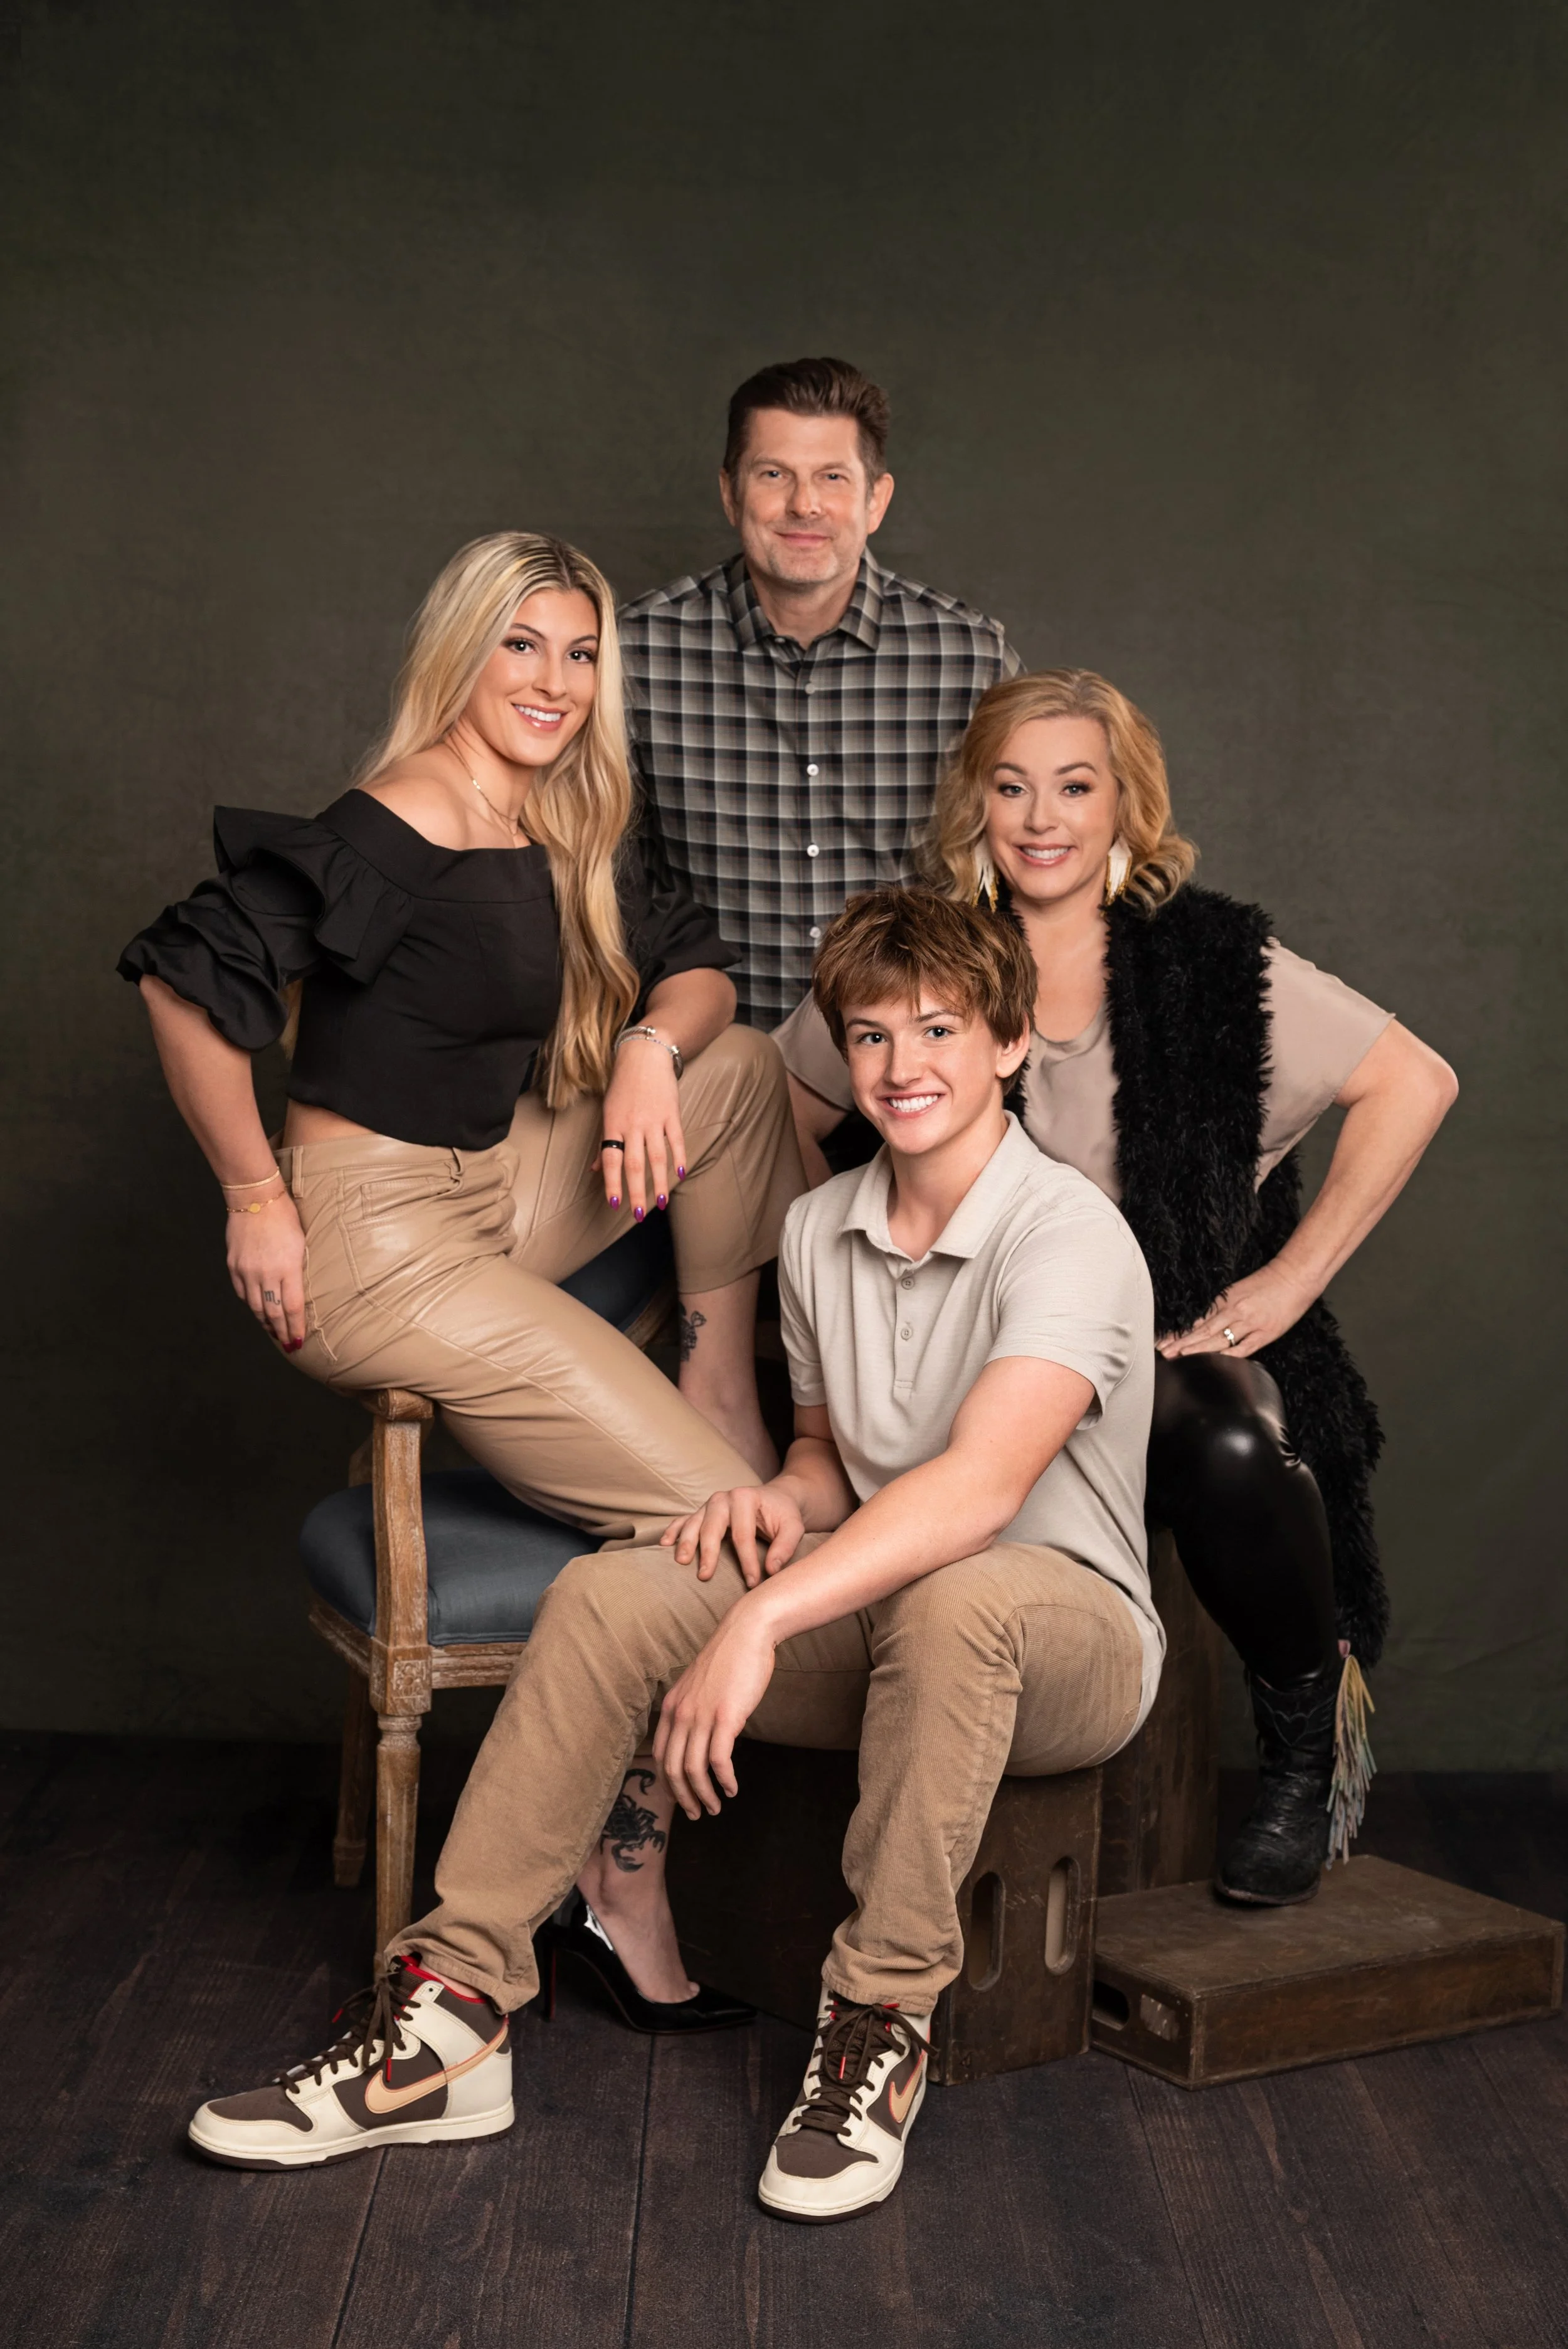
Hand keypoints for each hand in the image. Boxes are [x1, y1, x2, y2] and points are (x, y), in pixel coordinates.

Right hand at [226, 1190, 307, 1350]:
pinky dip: (250, 1303)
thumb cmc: (285, 1217)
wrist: (254, 1198)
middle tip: (288, 1344)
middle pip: (273, 1313)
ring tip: (273, 1330)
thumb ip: (297, 1271)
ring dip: (265, 1321)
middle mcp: (266, 1274)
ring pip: (255, 1306)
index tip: (299, 1341)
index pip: (292, 1308)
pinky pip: (241, 1292)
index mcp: (288, 1268)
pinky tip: (257, 1308)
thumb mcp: (301, 1244)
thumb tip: (296, 1294)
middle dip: (281, 1331)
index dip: (296, 1327)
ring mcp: (247, 1271)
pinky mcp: (233, 1266)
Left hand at [596, 1035, 686, 1220]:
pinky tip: (680, 1173)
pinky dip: (679, 1157)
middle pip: (634, 1164)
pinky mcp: (671, 1113)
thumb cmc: (622, 1086)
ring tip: (661, 1202)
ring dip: (659, 1182)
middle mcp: (632, 1124)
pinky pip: (676, 1139)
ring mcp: (653, 1119)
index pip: (611, 1160)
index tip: (614, 1204)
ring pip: (657, 1157)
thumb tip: (596, 1169)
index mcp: (612, 1125)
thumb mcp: (608, 1111)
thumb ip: (604, 1142)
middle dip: (636, 1191)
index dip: (613, 1183)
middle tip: (639, 1214)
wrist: (644, 1056)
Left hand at [653, 1600, 778, 1816]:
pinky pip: (719, 1761)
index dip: (667, 1783)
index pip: (661, 1755)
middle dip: (683, 1798)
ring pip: (694, 1770)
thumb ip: (693, 1709)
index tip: (679, 1798)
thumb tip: (697, 1736)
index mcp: (671, 1706)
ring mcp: (702, 1716)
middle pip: (673, 1769)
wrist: (748, 1631)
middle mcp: (681, 1714)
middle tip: (696, 1813)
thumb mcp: (699, 1685)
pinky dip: (724, 1781)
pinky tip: (732, 1789)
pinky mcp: (726, 1717)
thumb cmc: (729, 1658)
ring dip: (704, 1795)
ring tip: (714, 1808)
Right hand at [660, 1483, 805, 1585]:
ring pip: (693, 1523)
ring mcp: (709, 1504)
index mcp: (745, 1498)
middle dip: (708, 1553)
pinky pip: (683, 1520)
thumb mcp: (794, 1527)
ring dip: (685, 1542)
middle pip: (712, 1527)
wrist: (776, 1499)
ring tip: (682, 1562)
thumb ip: (786, 1547)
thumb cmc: (783, 1515)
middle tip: (704, 1576)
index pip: (743, 1534)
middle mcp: (724, 1498)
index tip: (752, 1583)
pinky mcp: (701, 1511)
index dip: (747, 1561)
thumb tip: (771, 1570)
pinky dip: (673, 1530)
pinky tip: (665, 1544)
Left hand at [1159, 1258, 1316, 1358]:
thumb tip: (1201, 1322)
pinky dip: (1229, 1356)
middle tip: (1164, 1352)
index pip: (1198, 1319)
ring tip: (1180, 1357)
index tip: (1164, 1339)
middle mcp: (1235, 1311)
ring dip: (1198, 1350)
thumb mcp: (1239, 1290)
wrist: (1294, 1277)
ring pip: (1219, 1339)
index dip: (1181, 1330)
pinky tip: (1214, 1363)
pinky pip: (1244, 1348)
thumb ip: (1221, 1306)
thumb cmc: (1267, 1282)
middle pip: (1203, 1330)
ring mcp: (1250, 1323)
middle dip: (1182, 1343)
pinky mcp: (1265, 1333)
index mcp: (1227, 1299)